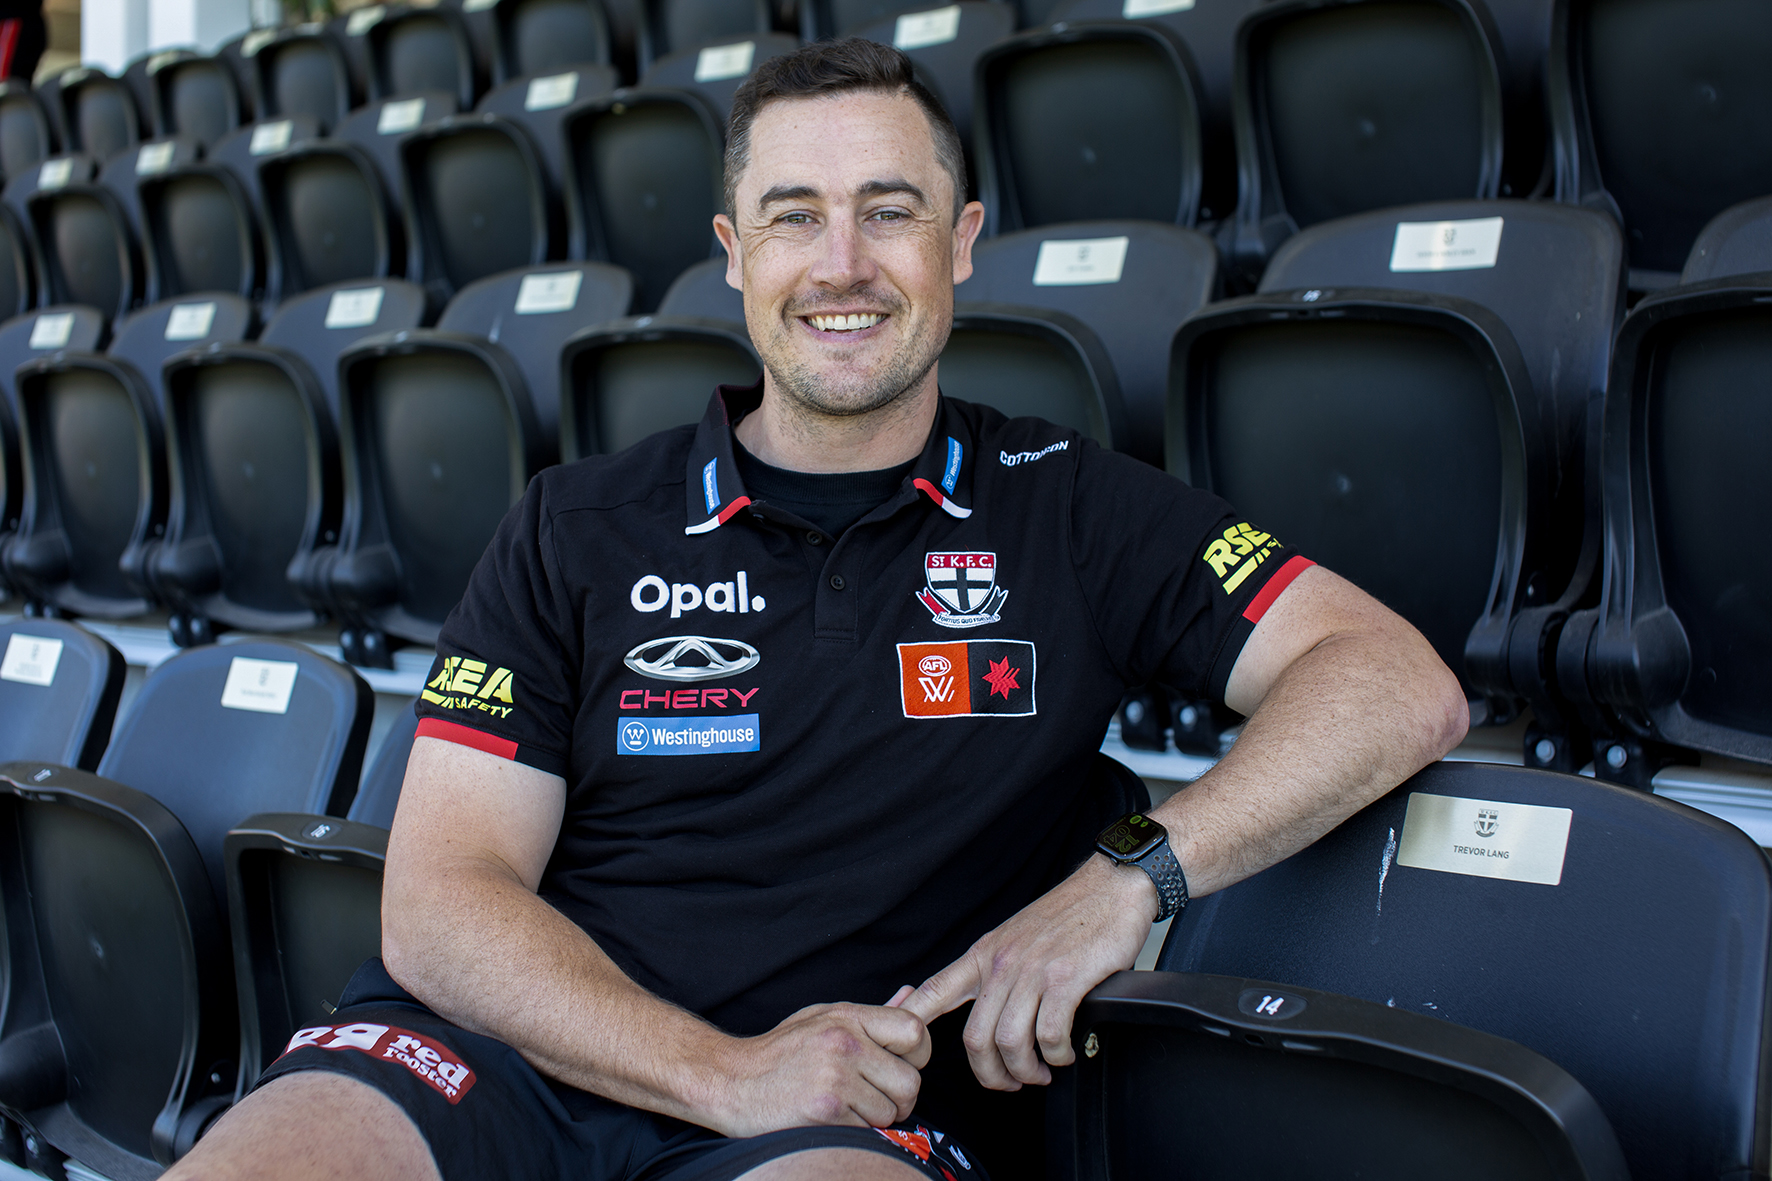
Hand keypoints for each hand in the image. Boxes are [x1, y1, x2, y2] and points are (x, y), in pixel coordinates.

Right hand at [704, 1001, 931, 1136]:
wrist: (730, 1081)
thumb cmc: (779, 1052)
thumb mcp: (822, 1018)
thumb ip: (870, 1015)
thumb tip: (910, 994)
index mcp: (847, 1017)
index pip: (914, 1030)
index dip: (918, 1054)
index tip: (903, 1065)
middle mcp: (845, 1043)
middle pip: (910, 1081)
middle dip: (900, 1098)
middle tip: (878, 1099)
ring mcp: (835, 1077)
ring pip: (890, 1112)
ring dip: (875, 1118)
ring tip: (848, 1107)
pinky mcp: (825, 1111)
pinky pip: (866, 1130)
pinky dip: (855, 1131)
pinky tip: (831, 1119)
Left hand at [900, 856, 1155, 1089]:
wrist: (1110, 887)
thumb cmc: (1069, 915)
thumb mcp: (1016, 937)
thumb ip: (998, 971)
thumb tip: (990, 1014)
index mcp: (985, 954)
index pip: (934, 990)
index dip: (912, 1023)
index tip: (906, 1048)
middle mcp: (1002, 963)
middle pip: (974, 1038)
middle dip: (990, 1074)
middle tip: (1010, 1082)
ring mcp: (1033, 971)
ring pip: (1009, 1042)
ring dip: (1025, 1070)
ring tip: (1042, 1072)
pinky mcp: (1066, 979)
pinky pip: (1049, 1035)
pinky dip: (1057, 1055)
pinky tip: (1065, 1053)